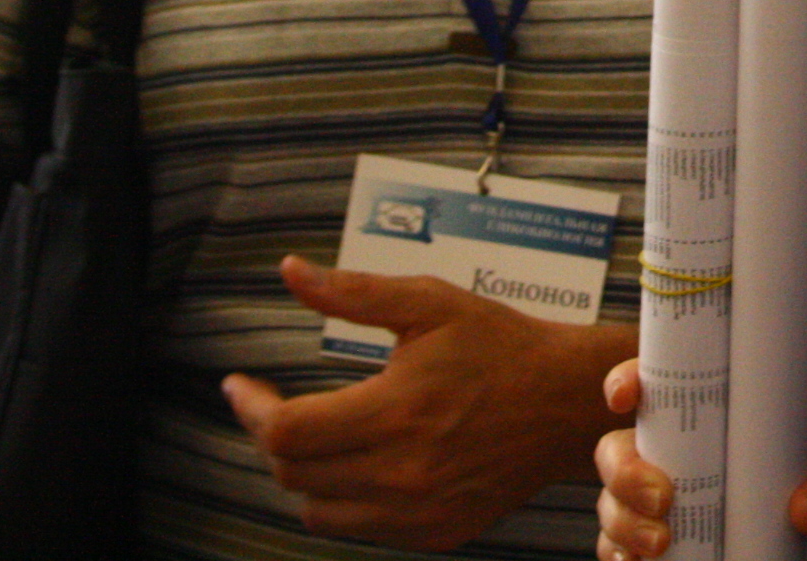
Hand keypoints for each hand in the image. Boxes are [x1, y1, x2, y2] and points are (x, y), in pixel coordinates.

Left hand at [224, 254, 630, 550]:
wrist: (565, 403)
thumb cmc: (499, 345)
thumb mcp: (429, 303)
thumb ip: (354, 292)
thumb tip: (292, 273)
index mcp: (397, 410)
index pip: (286, 432)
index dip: (251, 409)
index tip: (240, 386)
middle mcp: (403, 471)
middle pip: (293, 474)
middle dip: (273, 436)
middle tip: (277, 404)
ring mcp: (419, 511)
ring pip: (317, 511)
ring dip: (304, 473)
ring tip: (320, 435)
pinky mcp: (436, 532)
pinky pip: (360, 528)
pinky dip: (345, 499)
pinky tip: (363, 461)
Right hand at [591, 361, 806, 560]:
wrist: (802, 535)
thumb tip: (802, 507)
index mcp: (700, 417)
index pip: (649, 385)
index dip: (625, 382)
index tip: (625, 397)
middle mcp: (664, 455)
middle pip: (615, 452)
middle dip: (626, 473)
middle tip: (664, 498)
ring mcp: (648, 501)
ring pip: (610, 504)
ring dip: (623, 523)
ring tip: (659, 544)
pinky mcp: (646, 543)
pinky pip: (614, 550)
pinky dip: (618, 557)